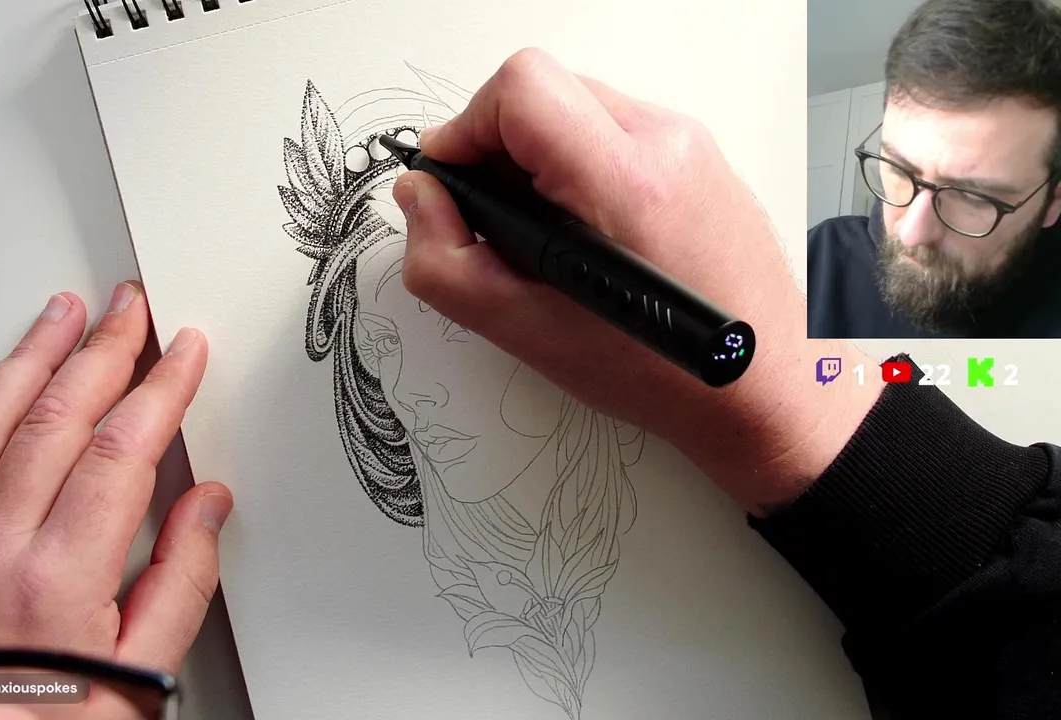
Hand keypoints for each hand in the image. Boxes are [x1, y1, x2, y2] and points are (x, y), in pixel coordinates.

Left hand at [0, 282, 231, 679]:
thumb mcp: (142, 670)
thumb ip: (182, 578)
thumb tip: (206, 503)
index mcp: (58, 574)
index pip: (120, 447)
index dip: (161, 388)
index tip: (185, 351)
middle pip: (53, 415)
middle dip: (103, 350)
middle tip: (131, 308)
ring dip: (27, 356)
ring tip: (60, 313)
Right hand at [392, 49, 881, 513]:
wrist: (762, 388)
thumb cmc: (660, 372)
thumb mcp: (525, 331)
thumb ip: (444, 261)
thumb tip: (421, 197)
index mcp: (623, 182)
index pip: (521, 89)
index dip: (466, 127)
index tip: (453, 179)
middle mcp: (664, 144)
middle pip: (543, 88)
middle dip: (496, 144)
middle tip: (492, 217)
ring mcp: (688, 144)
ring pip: (575, 106)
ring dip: (536, 157)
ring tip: (542, 234)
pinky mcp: (698, 155)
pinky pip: (612, 129)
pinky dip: (576, 165)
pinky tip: (582, 231)